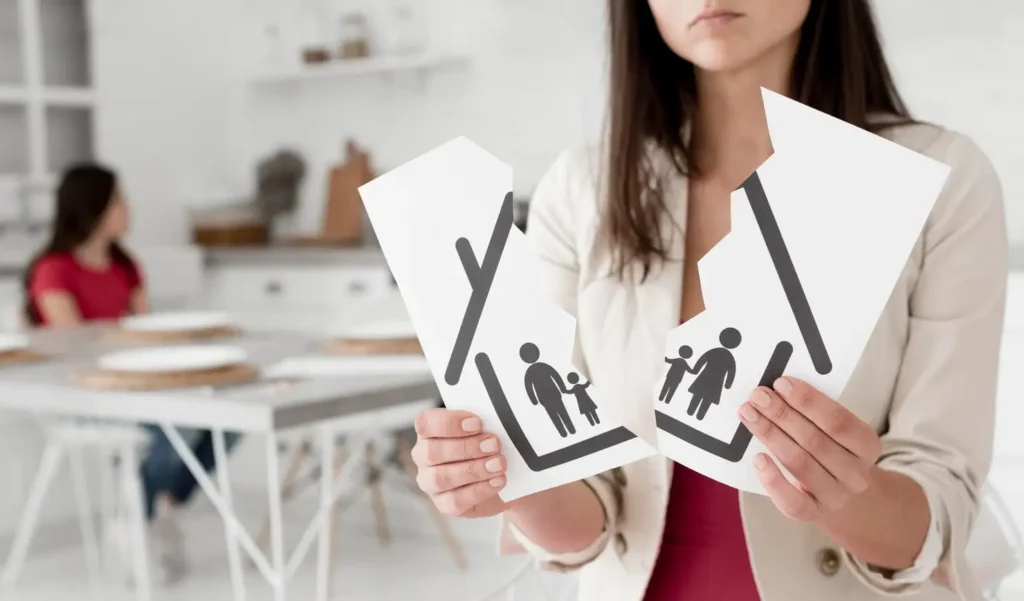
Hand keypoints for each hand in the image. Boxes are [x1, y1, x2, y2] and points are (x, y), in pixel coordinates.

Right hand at [411, 408, 508, 517]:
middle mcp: (424, 457)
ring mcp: (430, 483)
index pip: (426, 423)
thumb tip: (495, 420)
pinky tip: (497, 480)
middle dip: (466, 448)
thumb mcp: (487, 430)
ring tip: (499, 464)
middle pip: (432, 452)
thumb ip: (484, 422)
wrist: (504, 477)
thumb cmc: (490, 447)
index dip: (449, 423)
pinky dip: (480, 490)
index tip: (478, 424)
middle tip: (494, 444)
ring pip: (441, 478)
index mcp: (429, 432)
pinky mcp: (444, 504)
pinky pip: (455, 501)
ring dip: (473, 469)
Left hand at [737, 377, 881, 520]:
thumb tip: (778, 389)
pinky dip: (773, 480)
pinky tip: (758, 459)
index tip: (781, 383)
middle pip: (814, 440)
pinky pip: (792, 501)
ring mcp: (835, 496)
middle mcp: (855, 474)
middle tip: (758, 395)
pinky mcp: (812, 513)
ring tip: (748, 414)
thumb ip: (815, 413)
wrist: (845, 497)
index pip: (839, 421)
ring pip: (800, 463)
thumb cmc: (833, 451)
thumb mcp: (837, 432)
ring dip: (771, 435)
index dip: (809, 401)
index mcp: (867, 445)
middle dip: (781, 414)